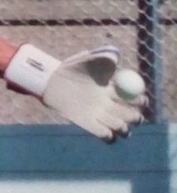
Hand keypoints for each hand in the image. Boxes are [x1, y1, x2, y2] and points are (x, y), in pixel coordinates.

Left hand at [5, 44, 144, 141]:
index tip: (140, 100)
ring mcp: (99, 115)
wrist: (51, 81)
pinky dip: (109, 137)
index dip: (141, 100)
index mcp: (114, 89)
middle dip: (136, 117)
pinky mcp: (87, 124)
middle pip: (132, 115)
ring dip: (123, 127)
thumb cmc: (71, 68)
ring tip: (118, 123)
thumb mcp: (90, 59)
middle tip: (134, 115)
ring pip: (121, 127)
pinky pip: (104, 135)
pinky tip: (107, 132)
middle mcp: (109, 104)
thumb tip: (117, 57)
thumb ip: (106, 56)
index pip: (136, 98)